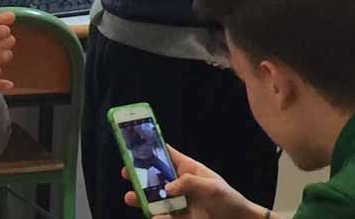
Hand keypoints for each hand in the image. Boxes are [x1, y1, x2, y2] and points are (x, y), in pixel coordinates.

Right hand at [122, 145, 270, 218]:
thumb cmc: (228, 200)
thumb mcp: (212, 186)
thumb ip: (189, 183)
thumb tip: (168, 186)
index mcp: (188, 169)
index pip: (167, 154)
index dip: (152, 147)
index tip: (135, 143)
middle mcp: (179, 184)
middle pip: (155, 176)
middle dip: (139, 173)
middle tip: (126, 172)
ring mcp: (178, 201)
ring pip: (154, 197)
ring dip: (142, 197)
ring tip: (130, 197)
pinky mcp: (178, 218)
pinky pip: (163, 216)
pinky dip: (157, 216)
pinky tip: (155, 217)